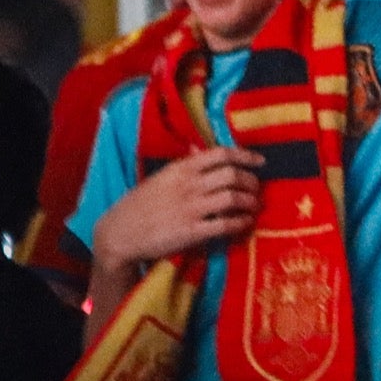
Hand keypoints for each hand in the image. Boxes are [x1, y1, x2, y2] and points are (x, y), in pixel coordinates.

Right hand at [92, 146, 264, 276]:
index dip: (246, 156)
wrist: (119, 233)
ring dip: (250, 202)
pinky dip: (241, 222)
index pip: (221, 154)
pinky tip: (245, 223)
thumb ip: (183, 164)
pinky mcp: (191, 231)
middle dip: (251, 182)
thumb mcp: (160, 177)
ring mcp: (190, 208)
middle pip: (232, 175)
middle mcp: (188, 185)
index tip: (261, 161)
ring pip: (232, 198)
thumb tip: (200, 148)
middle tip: (256, 189)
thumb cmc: (140, 204)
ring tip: (254, 206)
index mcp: (181, 168)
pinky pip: (225, 224)